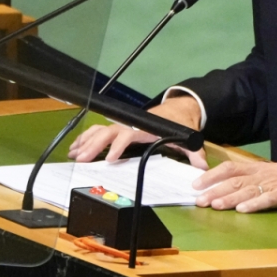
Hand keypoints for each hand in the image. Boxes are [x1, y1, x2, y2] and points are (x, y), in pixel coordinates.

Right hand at [67, 95, 206, 168]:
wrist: (178, 109)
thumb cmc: (180, 123)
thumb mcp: (189, 137)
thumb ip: (195, 153)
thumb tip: (202, 167)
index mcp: (146, 128)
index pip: (129, 135)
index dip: (119, 146)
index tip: (109, 158)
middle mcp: (133, 125)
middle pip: (108, 133)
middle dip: (94, 145)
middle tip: (81, 159)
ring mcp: (126, 126)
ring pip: (101, 130)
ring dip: (87, 141)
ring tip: (73, 154)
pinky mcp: (122, 128)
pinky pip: (101, 131)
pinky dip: (88, 138)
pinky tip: (77, 147)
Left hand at [191, 156, 276, 212]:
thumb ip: (259, 180)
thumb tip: (239, 188)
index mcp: (261, 169)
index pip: (231, 168)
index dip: (212, 175)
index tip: (195, 183)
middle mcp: (265, 175)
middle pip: (234, 180)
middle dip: (213, 190)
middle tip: (197, 200)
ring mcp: (276, 185)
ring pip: (247, 190)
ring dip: (228, 198)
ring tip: (214, 205)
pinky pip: (268, 199)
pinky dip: (254, 205)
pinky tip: (243, 211)